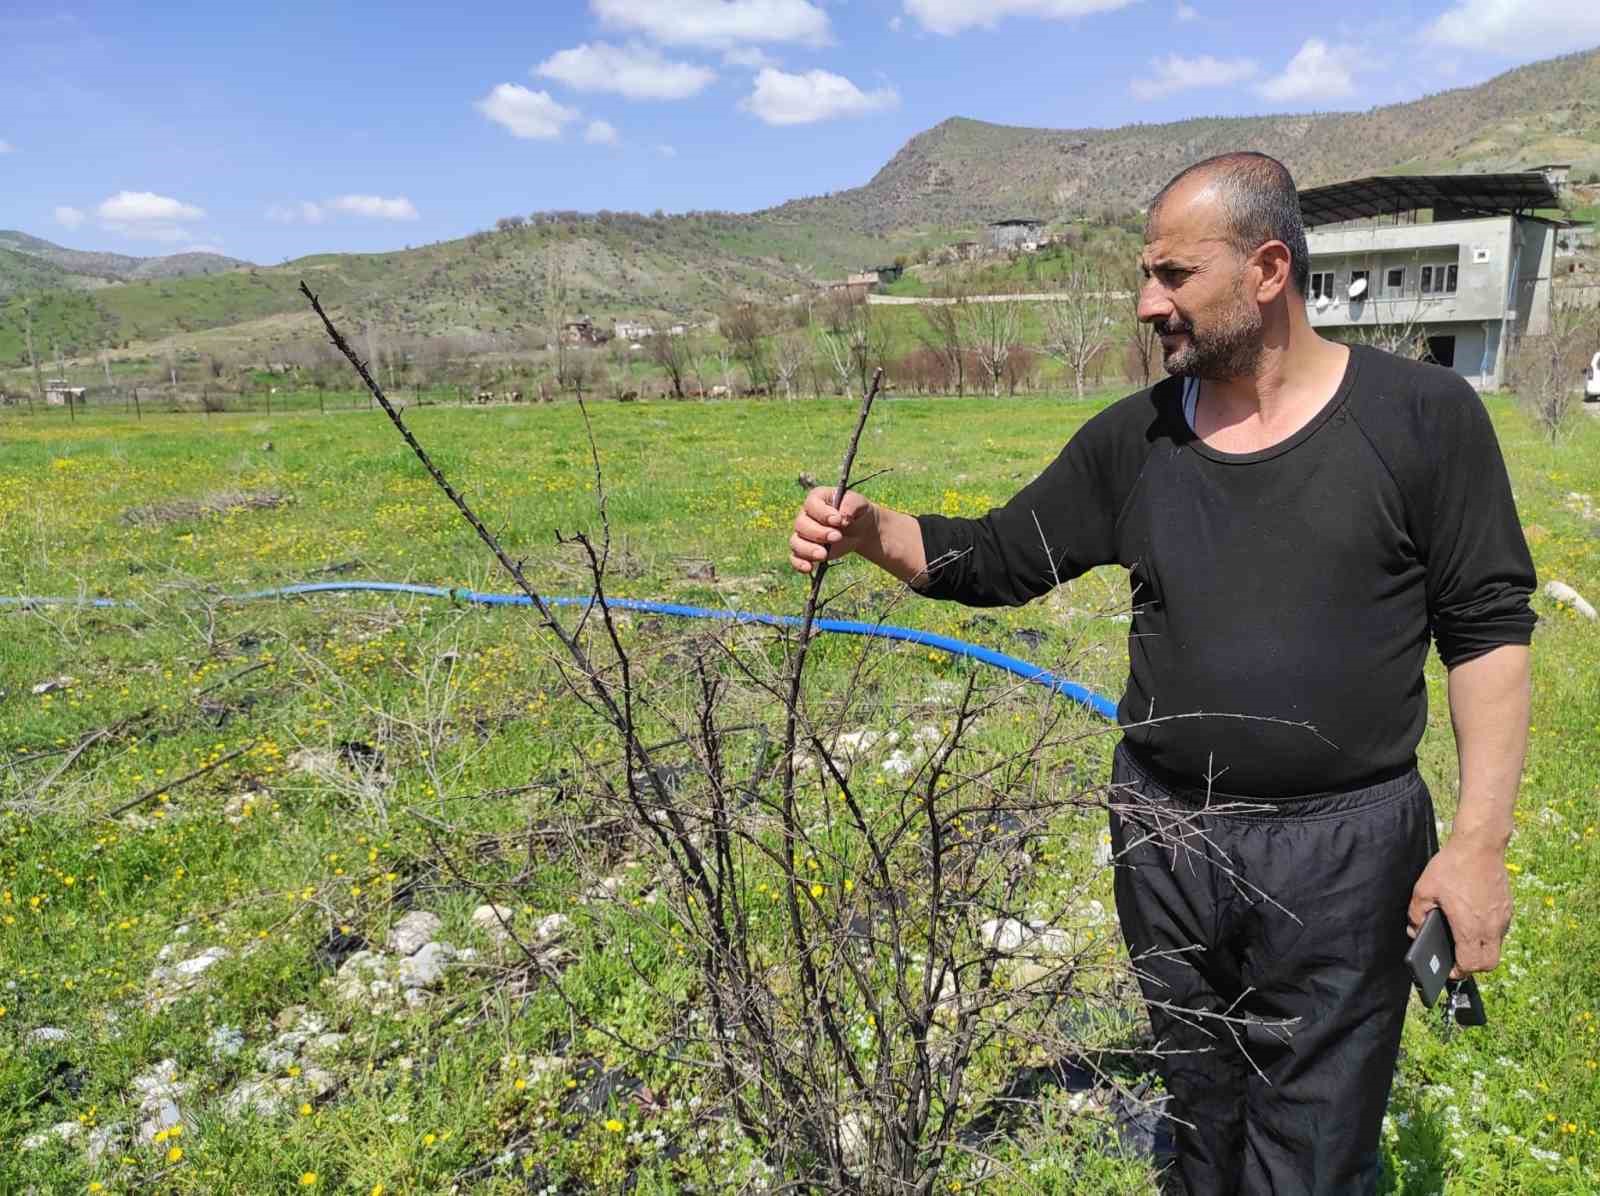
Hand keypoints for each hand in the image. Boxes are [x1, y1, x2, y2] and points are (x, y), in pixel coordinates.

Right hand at [789, 487, 875, 573]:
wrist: (860, 529)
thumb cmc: (856, 512)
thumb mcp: (859, 503)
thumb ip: (851, 505)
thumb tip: (842, 517)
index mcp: (816, 499)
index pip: (811, 505)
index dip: (823, 514)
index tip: (839, 521)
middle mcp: (805, 515)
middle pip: (801, 524)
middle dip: (818, 533)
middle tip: (837, 537)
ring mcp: (803, 534)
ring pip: (796, 542)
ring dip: (808, 549)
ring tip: (824, 555)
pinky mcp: (805, 551)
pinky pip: (795, 557)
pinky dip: (799, 564)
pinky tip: (809, 568)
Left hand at [1407, 834, 1512, 977]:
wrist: (1481, 845)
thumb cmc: (1452, 866)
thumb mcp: (1424, 889)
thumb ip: (1416, 914)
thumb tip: (1415, 930)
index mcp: (1470, 927)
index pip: (1470, 965)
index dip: (1457, 971)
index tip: (1447, 968)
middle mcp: (1491, 927)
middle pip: (1488, 964)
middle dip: (1473, 967)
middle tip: (1456, 958)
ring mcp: (1502, 918)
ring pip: (1496, 948)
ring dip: (1480, 950)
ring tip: (1462, 939)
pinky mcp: (1507, 908)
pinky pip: (1499, 931)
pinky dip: (1487, 935)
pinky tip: (1471, 921)